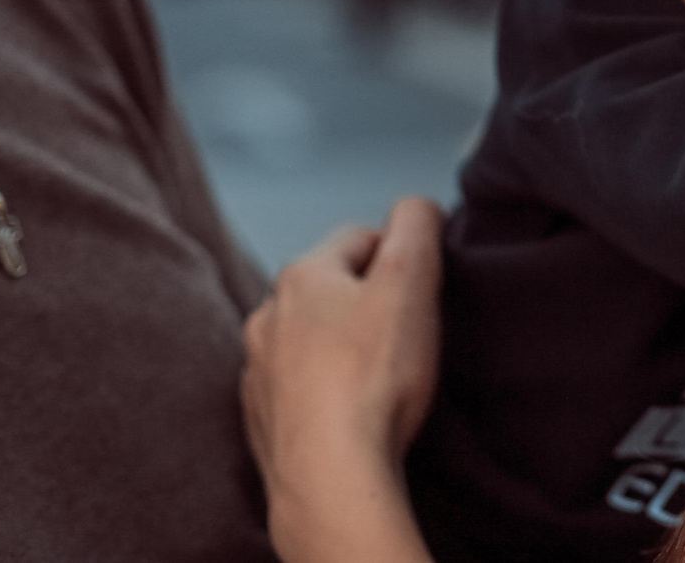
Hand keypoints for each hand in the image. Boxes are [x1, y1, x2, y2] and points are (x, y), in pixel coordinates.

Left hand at [242, 197, 445, 559]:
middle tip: (409, 334)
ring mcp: (259, 371)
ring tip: (381, 377)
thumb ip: (418, 224)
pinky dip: (325, 390)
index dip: (403, 256)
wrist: (331, 476)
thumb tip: (417, 207)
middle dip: (369, 302)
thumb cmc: (373, 379)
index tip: (425, 290)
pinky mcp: (262, 418)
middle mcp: (267, 317)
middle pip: (333, 289)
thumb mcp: (411, 280)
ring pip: (311, 339)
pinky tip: (354, 410)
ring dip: (343, 346)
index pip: (362, 237)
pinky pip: (299, 387)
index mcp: (301, 276)